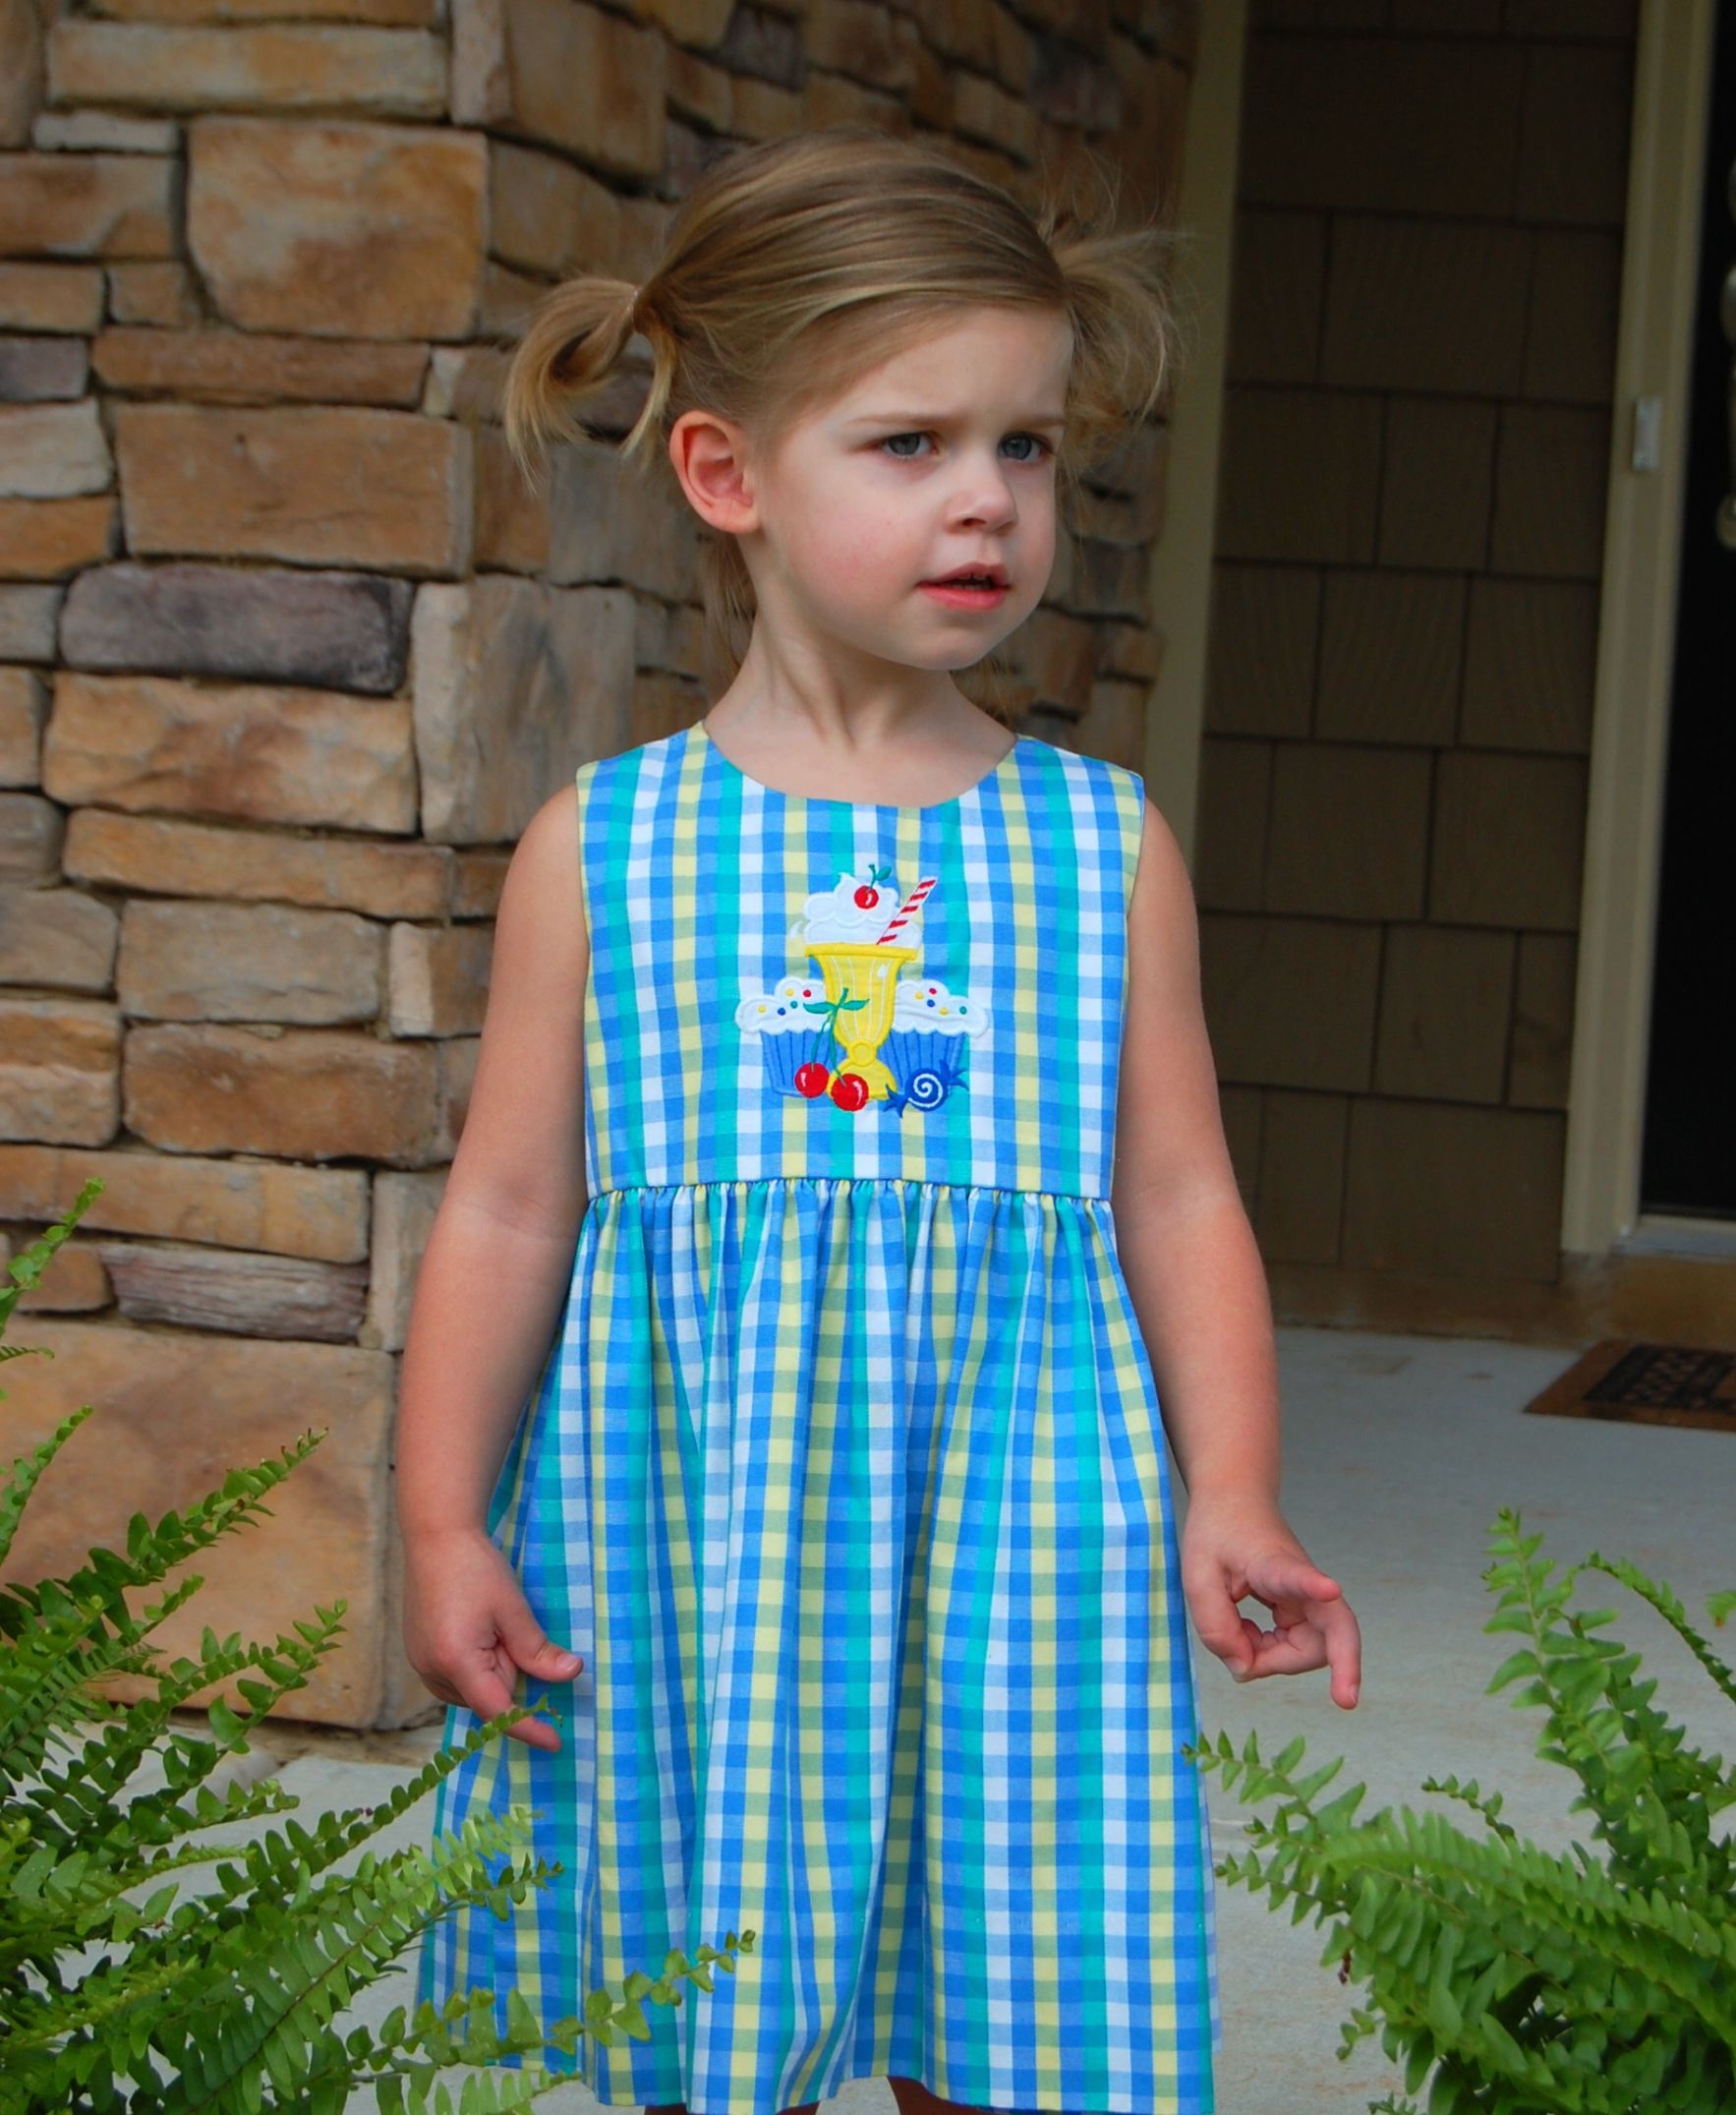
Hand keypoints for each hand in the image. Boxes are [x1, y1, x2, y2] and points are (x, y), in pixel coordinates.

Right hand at [402, 1524, 584, 1749]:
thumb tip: (570, 1675)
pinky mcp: (418, 1653)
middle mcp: (431, 1671)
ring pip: (472, 1689)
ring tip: (490, 1623)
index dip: (527, 1728)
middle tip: (509, 1628)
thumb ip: (538, 1650)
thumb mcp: (513, 1609)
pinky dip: (476, 1664)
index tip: (555, 1743)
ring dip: (492, 1669)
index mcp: (456, 1662)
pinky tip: (478, 1629)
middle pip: (486, 1697)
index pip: (497, 1711)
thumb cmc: (476, 1568)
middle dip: (509, 1673)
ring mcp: (421, 1663)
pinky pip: (456, 1677)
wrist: (436, 1536)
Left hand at [1180, 1491, 1360, 1708]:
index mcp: (1273, 1563)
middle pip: (1327, 1639)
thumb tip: (1244, 1669)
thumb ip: (1215, 1627)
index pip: (1297, 1576)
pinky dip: (1268, 1651)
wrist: (1235, 1501)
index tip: (1330, 1588)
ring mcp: (1310, 1596)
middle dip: (1285, 1664)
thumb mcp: (1197, 1577)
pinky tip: (1244, 1632)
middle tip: (1244, 1664)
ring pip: (1311, 1650)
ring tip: (1237, 1632)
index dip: (1314, 1586)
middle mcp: (1304, 1582)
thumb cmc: (1217, 1531)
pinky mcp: (1304, 1607)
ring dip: (1272, 1658)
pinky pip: (1297, 1644)